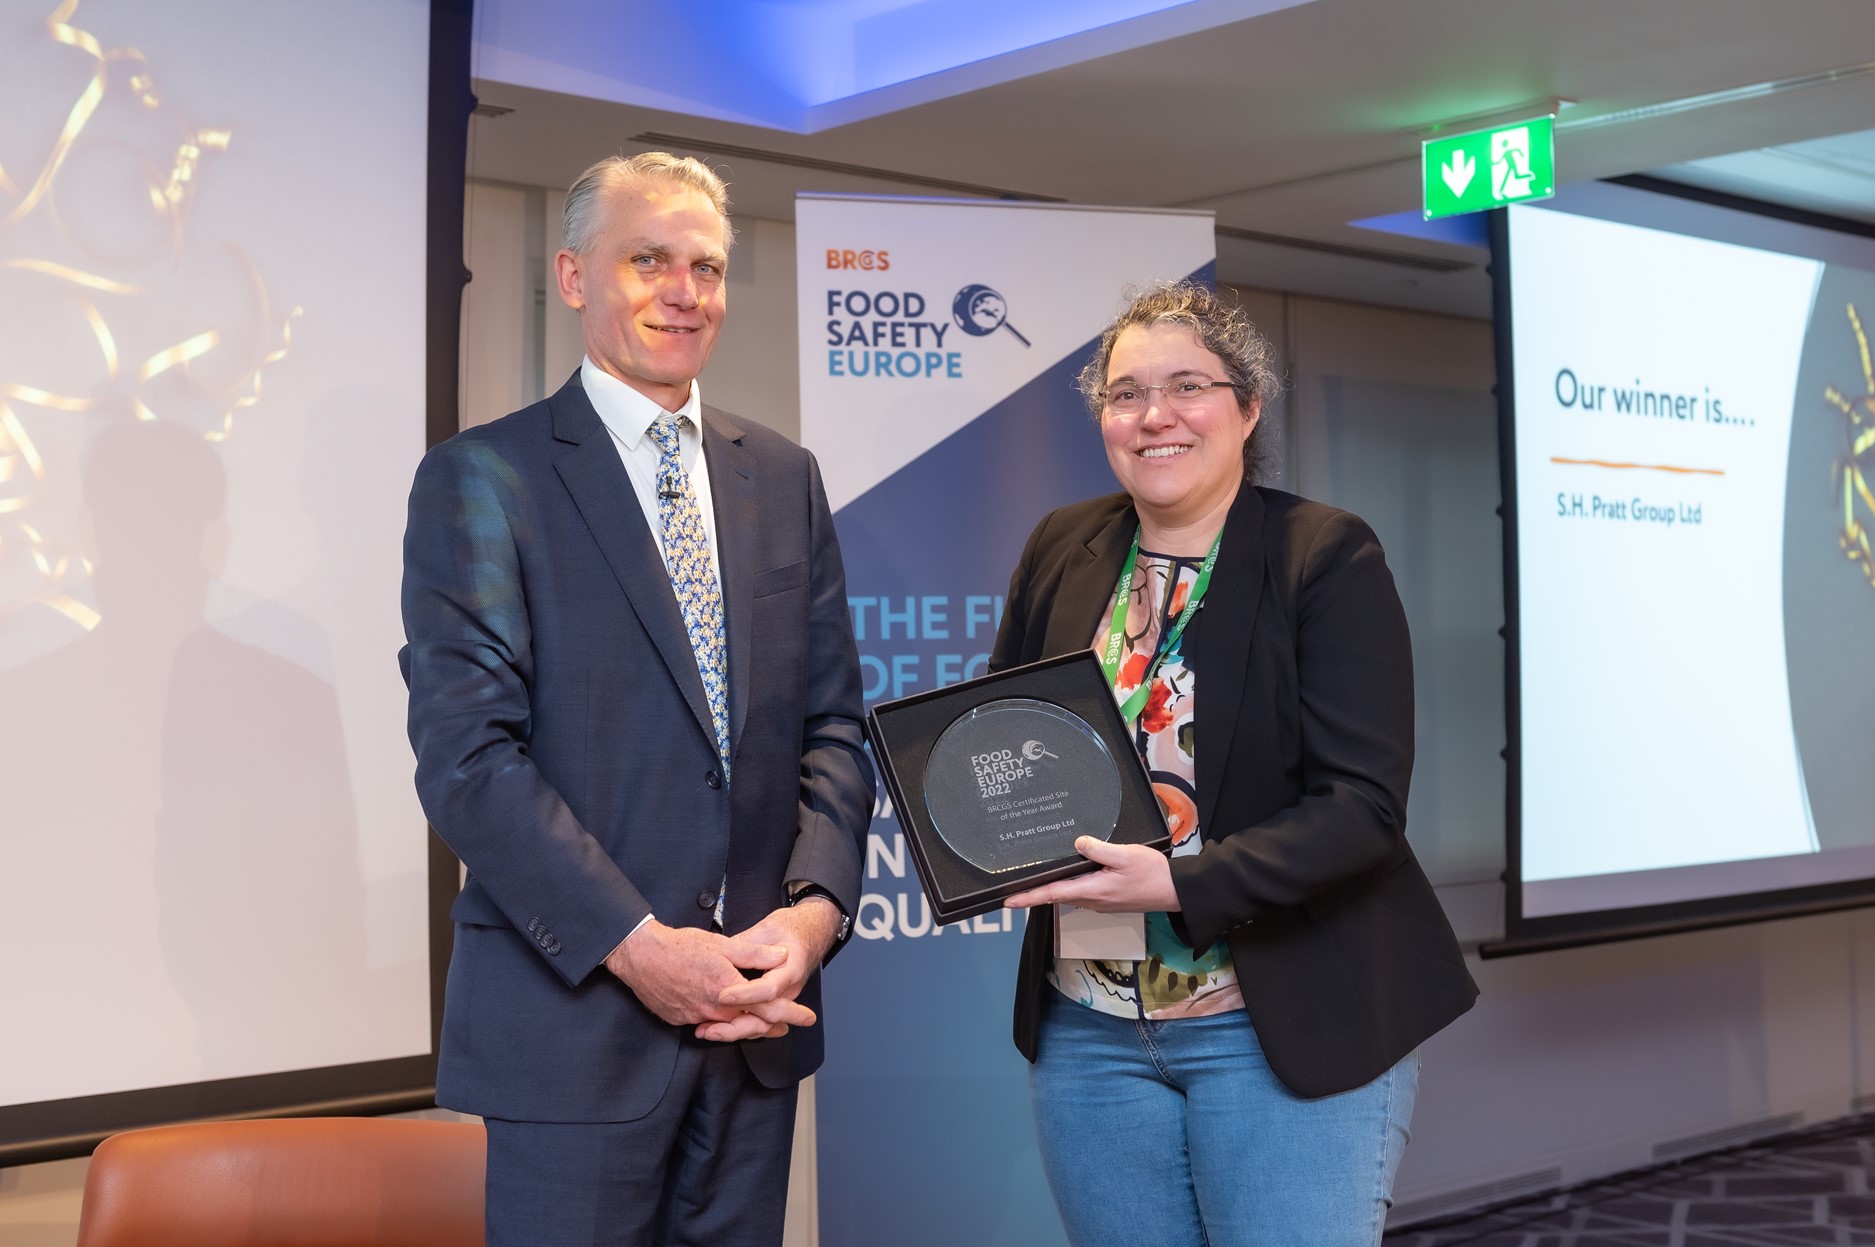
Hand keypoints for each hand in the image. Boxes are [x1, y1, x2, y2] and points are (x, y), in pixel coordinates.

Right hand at [604, 920, 815, 1038]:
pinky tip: (728, 1017)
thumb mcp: (723, 945)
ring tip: (765, 1025)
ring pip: (729, 1028)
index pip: (768, 1009)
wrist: (641, 957)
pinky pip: (708, 1025)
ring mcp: (696, 1018)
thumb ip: (755, 954)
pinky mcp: (681, 1020)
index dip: (791, 1013)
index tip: (807, 1018)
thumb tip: (782, 955)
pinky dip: (723, 1024)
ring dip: (749, 1027)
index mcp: (728, 991)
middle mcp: (714, 1010)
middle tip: (788, 1026)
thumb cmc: (681, 947)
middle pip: (751, 1024)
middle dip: (772, 1026)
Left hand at [700, 898, 842, 1041]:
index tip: (723, 995)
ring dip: (734, 1031)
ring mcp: (783, 999)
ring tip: (706, 1031)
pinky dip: (738, 1028)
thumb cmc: (790, 929)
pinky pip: (758, 1022)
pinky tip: (716, 1029)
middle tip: (710, 1028)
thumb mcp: (767, 929)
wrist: (809, 933)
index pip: (769, 988)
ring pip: (762, 1025)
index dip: (745, 994)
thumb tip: (721, 953)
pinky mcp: (774, 1003)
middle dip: (737, 1026)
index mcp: (790, 968)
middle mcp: (789, 989)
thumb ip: (745, 944)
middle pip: (766, 1016)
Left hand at [1003, 837, 1178, 912]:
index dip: (1028, 897)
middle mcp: (1093, 900)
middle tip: (1013, 886)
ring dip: (1051, 887)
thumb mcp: (1125, 855)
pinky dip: (1069, 884)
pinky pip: (1083, 891)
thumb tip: (1078, 842)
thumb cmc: (1152, 874)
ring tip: (1034, 877)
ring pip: (1069, 893)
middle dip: (1035, 891)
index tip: (1008, 901)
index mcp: (1093, 890)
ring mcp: (1100, 902)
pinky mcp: (1107, 899)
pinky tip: (1068, 873)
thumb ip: (1099, 849)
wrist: (1175, 891)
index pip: (1052, 894)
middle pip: (1057, 894)